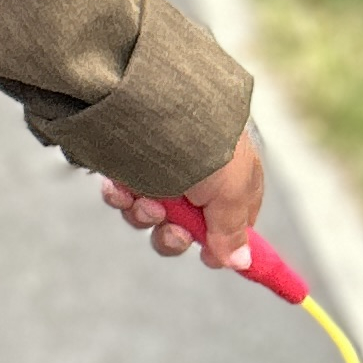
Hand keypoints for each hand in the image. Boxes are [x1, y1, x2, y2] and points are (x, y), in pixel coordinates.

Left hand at [100, 127, 265, 272]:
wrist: (154, 99)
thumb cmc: (204, 143)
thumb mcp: (230, 190)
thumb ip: (232, 229)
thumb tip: (241, 263)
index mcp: (230, 175)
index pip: (232, 219)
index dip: (220, 243)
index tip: (208, 259)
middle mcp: (195, 172)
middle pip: (185, 227)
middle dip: (174, 236)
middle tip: (170, 229)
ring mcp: (159, 167)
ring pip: (149, 215)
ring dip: (145, 216)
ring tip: (144, 200)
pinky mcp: (126, 161)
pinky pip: (123, 195)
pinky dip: (122, 198)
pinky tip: (121, 187)